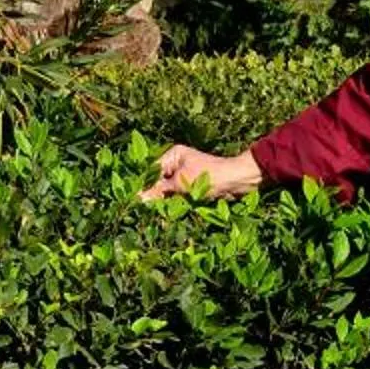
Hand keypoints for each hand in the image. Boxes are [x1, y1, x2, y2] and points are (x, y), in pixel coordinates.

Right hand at [140, 145, 262, 203]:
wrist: (237, 181)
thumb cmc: (210, 176)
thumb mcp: (181, 184)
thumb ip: (159, 191)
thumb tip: (138, 199)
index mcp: (173, 155)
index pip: (151, 171)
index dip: (143, 185)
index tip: (133, 199)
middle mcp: (177, 163)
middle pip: (158, 181)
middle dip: (152, 194)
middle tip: (140, 209)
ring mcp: (185, 175)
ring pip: (168, 191)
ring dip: (163, 201)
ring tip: (152, 213)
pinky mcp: (192, 187)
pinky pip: (178, 196)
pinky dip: (174, 204)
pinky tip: (166, 213)